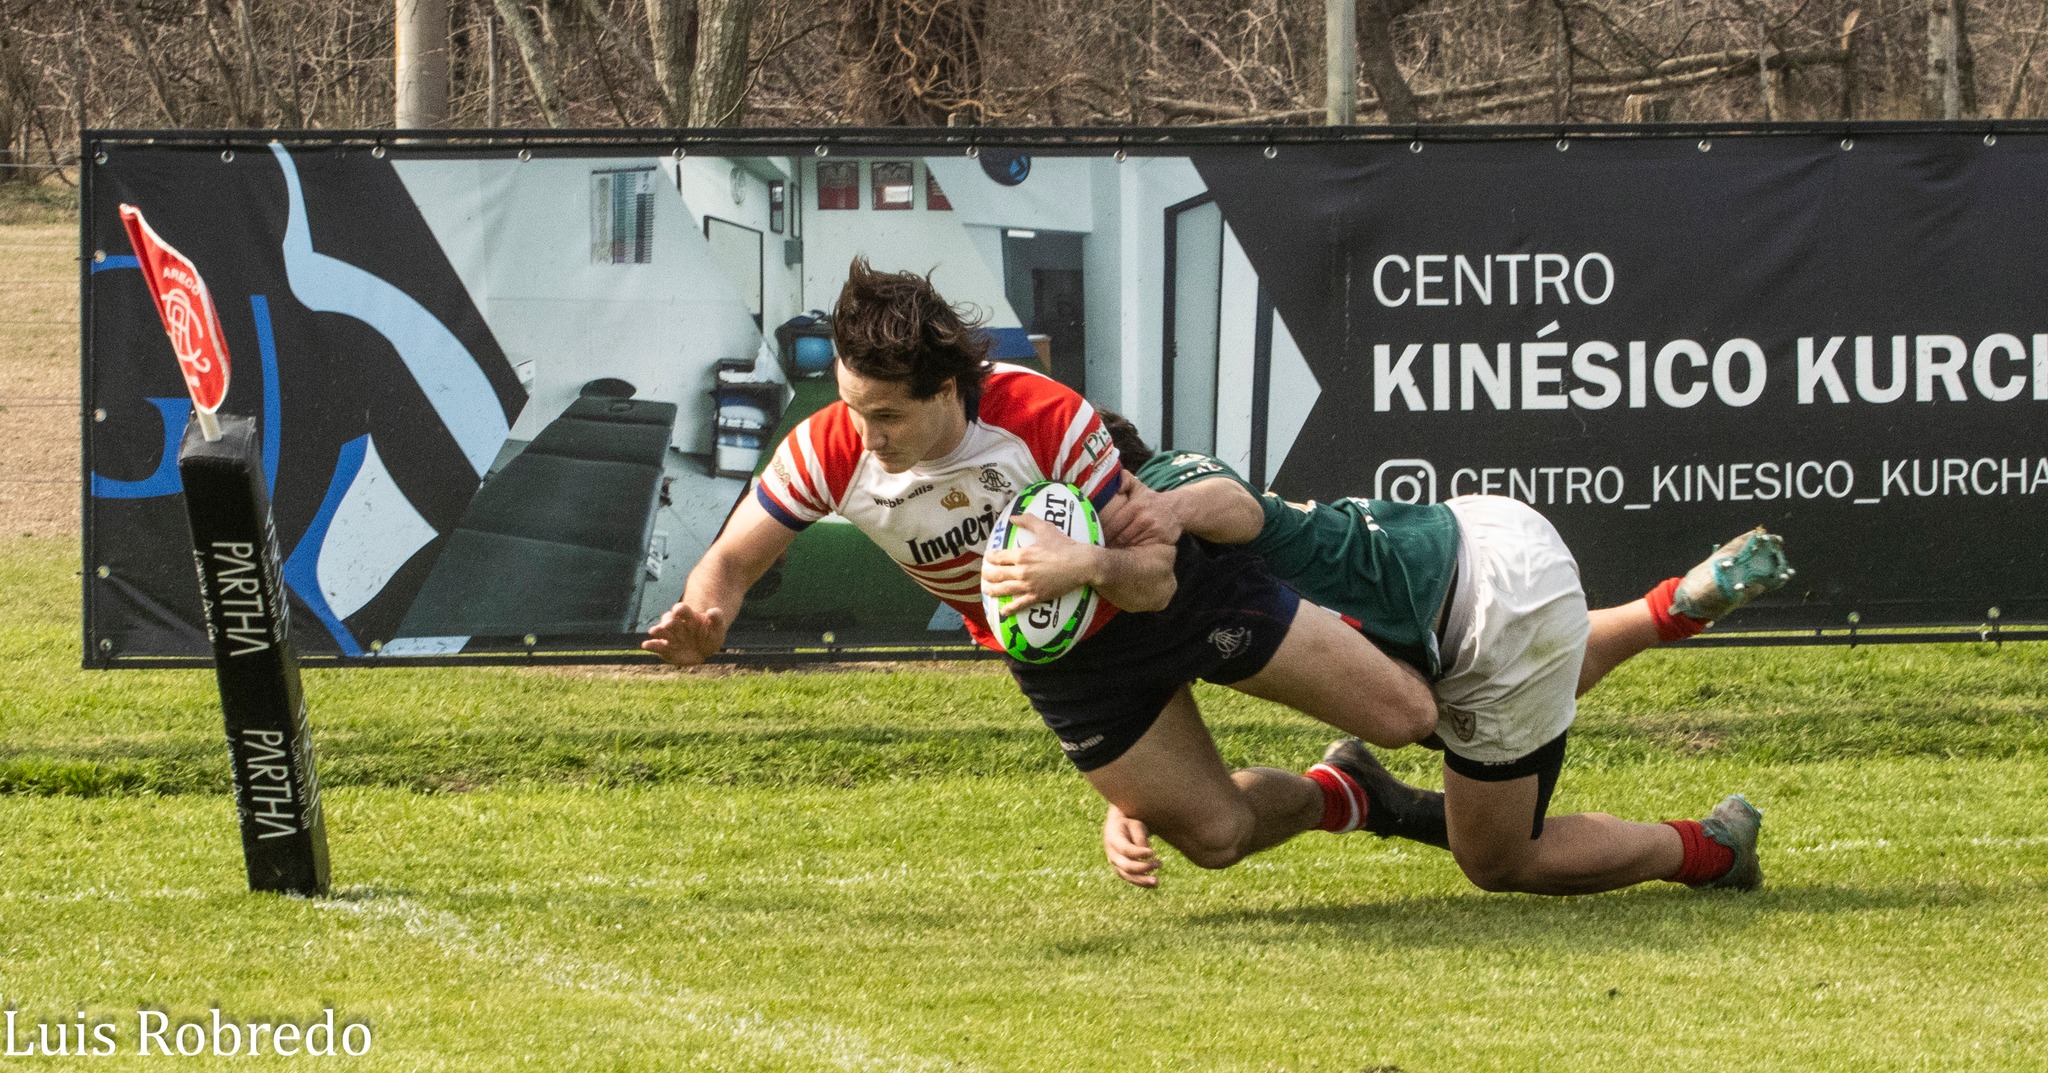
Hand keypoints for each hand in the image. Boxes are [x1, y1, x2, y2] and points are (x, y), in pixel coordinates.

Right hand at [640, 602, 729, 666]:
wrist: (704, 649)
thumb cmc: (710, 634)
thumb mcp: (718, 626)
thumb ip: (717, 618)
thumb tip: (712, 611)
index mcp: (689, 616)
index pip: (682, 610)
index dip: (680, 609)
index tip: (679, 611)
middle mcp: (677, 624)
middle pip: (670, 619)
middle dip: (668, 621)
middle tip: (668, 624)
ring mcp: (670, 636)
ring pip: (662, 631)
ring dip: (658, 631)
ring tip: (653, 631)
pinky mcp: (666, 648)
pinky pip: (658, 646)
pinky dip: (651, 645)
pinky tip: (645, 645)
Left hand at [981, 515, 1100, 613]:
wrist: (1081, 564)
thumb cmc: (1064, 545)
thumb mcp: (1046, 528)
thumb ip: (1028, 521)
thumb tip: (1012, 517)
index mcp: (1022, 555)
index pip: (999, 557)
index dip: (990, 558)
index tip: (988, 558)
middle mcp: (1022, 571)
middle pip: (997, 574)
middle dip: (988, 574)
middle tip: (984, 574)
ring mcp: (1029, 585)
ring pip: (1004, 589)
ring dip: (993, 590)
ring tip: (987, 590)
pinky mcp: (1037, 596)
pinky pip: (1020, 604)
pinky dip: (1010, 608)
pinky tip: (1003, 611)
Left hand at [1103, 478, 1181, 548]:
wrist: (1178, 508)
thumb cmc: (1151, 500)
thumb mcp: (1138, 486)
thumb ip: (1124, 480)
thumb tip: (1113, 486)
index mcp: (1136, 506)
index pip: (1114, 524)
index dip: (1103, 534)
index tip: (1096, 538)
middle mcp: (1144, 518)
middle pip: (1121, 537)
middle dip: (1110, 544)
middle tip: (1101, 549)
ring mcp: (1152, 530)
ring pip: (1130, 545)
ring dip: (1120, 550)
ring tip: (1111, 553)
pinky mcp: (1159, 540)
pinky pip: (1142, 550)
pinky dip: (1133, 553)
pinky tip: (1127, 554)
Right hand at [1103, 804, 1159, 887]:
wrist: (1117, 828)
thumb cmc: (1129, 824)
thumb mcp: (1135, 824)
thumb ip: (1140, 838)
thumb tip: (1148, 855)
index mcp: (1113, 839)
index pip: (1125, 849)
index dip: (1139, 853)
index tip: (1153, 852)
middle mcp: (1112, 854)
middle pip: (1126, 866)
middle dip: (1143, 868)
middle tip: (1160, 864)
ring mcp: (1115, 864)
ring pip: (1127, 876)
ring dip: (1143, 880)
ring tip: (1157, 881)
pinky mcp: (1120, 870)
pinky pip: (1130, 879)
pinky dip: (1141, 883)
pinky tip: (1154, 885)